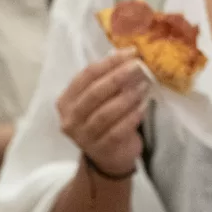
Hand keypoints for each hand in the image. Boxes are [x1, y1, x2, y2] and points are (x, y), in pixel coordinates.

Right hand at [57, 50, 150, 178]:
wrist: (108, 159)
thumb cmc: (105, 122)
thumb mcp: (99, 100)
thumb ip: (106, 80)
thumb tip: (129, 55)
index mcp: (66, 101)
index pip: (86, 76)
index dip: (109, 62)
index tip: (131, 53)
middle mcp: (70, 118)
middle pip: (94, 93)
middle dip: (118, 77)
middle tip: (140, 67)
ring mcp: (83, 136)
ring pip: (105, 112)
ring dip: (127, 97)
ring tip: (145, 85)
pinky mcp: (101, 149)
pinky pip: (117, 130)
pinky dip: (132, 116)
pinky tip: (144, 106)